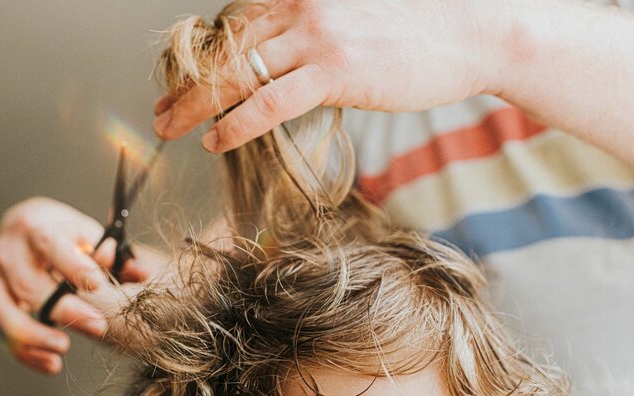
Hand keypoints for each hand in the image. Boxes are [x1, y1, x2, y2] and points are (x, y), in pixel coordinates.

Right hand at [0, 197, 158, 373]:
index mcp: (35, 227)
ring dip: (33, 336)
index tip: (96, 286)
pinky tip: (51, 364)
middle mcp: (8, 251)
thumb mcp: (89, 234)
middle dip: (66, 310)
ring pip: (3, 312)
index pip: (49, 245)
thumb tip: (139, 272)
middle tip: (99, 326)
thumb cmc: (66, 233)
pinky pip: (1, 331)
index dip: (72, 267)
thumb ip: (112, 254)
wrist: (27, 226)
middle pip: (30, 285)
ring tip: (63, 348)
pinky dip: (25, 352)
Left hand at [153, 0, 503, 152]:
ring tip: (171, 129)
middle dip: (187, 82)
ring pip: (237, 73)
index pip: (235, 24)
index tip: (183, 84)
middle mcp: (302, 4)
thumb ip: (313, 33)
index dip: (203, 57)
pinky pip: (269, 102)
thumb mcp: (354, 19)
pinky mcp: (335, 70)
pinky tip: (214, 142)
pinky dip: (235, 124)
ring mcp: (318, 35)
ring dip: (196, 106)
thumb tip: (285, 62)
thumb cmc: (417, 29)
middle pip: (225, 47)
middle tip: (162, 110)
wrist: (471, 32)